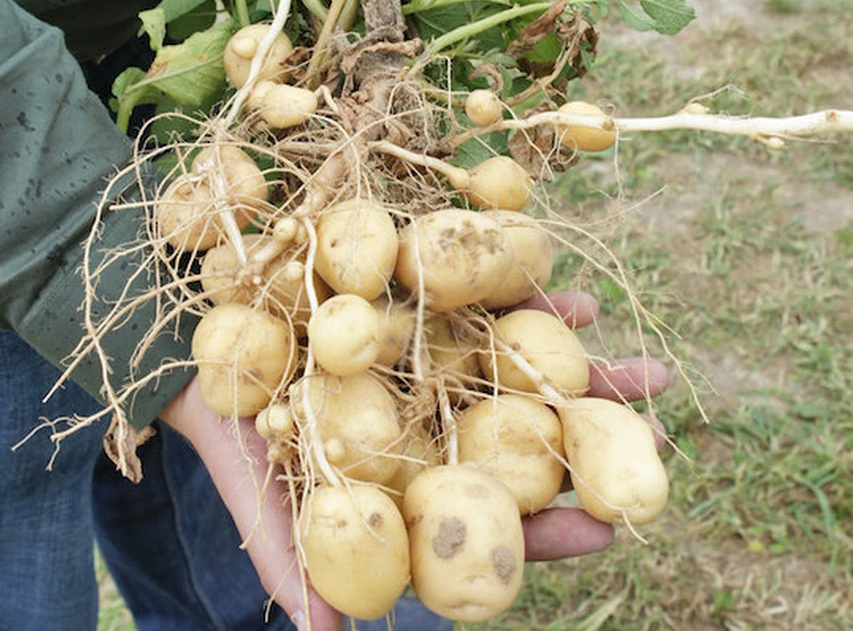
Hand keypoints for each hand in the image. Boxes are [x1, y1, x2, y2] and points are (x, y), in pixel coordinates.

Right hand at [160, 289, 669, 628]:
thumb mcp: (255, 493)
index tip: (607, 529)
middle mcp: (429, 425)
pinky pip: (486, 305)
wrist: (194, 335)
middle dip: (593, 443)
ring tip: (647, 369)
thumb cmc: (226, 423)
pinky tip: (575, 300)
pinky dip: (530, 302)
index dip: (547, 529)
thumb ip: (295, 560)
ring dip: (583, 371)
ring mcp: (432, 365)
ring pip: (519, 373)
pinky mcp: (421, 307)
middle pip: (521, 443)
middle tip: (665, 437)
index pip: (488, 519)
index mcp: (406, 481)